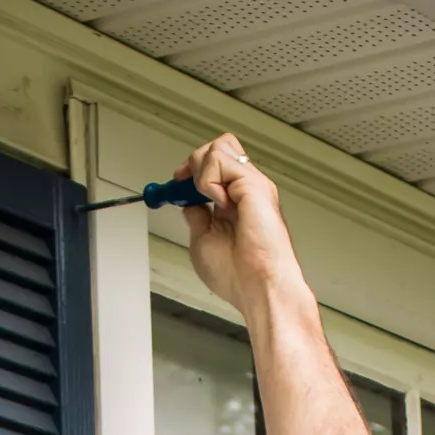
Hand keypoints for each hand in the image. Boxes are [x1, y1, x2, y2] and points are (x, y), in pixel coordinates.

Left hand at [177, 134, 303, 316]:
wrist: (257, 287)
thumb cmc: (238, 276)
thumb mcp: (202, 241)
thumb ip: (197, 218)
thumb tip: (189, 203)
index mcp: (235, 203)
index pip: (216, 166)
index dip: (192, 168)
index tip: (176, 180)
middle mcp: (245, 191)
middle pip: (220, 148)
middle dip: (195, 161)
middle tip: (185, 185)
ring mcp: (251, 185)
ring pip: (219, 148)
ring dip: (201, 170)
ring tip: (208, 199)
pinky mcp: (254, 185)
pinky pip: (220, 160)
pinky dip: (208, 179)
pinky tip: (217, 202)